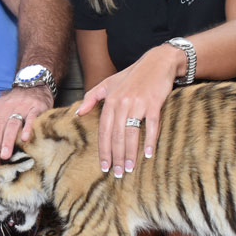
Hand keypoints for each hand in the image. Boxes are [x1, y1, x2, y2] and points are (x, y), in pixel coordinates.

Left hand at [0, 86, 53, 169]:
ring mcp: (21, 107)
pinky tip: (25, 139)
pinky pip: (31, 118)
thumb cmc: (12, 105)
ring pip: (12, 124)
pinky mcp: (35, 107)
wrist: (33, 85)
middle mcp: (5, 110)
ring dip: (7, 141)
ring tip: (5, 156)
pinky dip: (27, 127)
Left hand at [77, 45, 181, 177]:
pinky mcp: (154, 103)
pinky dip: (150, 140)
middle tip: (119, 173)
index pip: (104, 130)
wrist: (157, 62)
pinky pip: (151, 126)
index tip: (104, 165)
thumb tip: (78, 113)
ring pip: (132, 133)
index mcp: (110, 100)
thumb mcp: (108, 83)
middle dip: (117, 156)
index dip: (103, 149)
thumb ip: (91, 97)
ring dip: (131, 153)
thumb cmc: (132, 75)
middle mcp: (122, 103)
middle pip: (116, 135)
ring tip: (130, 168)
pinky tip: (148, 153)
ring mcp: (138, 103)